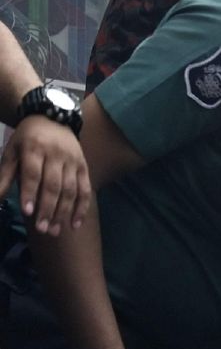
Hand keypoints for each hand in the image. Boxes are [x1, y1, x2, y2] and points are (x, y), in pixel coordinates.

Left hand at [1, 114, 89, 235]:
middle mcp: (56, 155)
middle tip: (42, 229)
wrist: (53, 118)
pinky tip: (75, 224)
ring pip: (70, 190)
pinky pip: (85, 190)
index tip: (27, 212)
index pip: (33, 174)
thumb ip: (4, 175)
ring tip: (55, 230)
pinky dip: (82, 208)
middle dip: (48, 209)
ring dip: (64, 213)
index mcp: (34, 149)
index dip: (30, 193)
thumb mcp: (12, 151)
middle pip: (53, 185)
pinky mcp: (84, 167)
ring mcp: (73, 161)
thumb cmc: (27, 139)